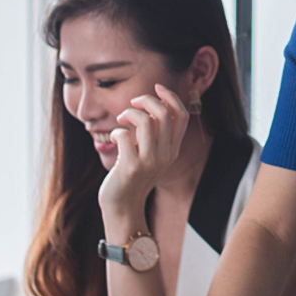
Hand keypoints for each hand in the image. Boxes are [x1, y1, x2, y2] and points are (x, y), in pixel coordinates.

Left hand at [98, 84, 189, 231]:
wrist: (123, 207)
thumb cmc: (133, 177)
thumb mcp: (151, 156)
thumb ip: (155, 135)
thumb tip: (151, 106)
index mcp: (173, 149)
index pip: (181, 115)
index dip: (171, 96)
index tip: (156, 88)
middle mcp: (165, 155)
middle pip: (163, 113)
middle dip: (146, 100)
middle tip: (132, 103)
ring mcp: (149, 162)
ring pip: (144, 120)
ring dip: (129, 113)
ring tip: (120, 120)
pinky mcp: (130, 167)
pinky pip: (123, 135)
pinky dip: (116, 131)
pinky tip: (113, 138)